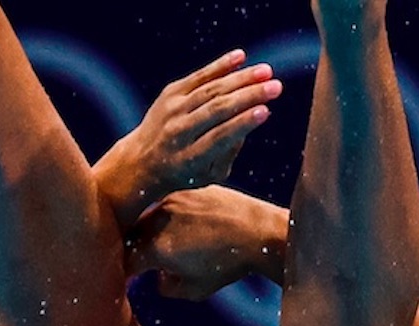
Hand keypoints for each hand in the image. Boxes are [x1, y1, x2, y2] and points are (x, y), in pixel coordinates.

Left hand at [97, 50, 282, 224]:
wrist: (141, 161)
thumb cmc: (186, 172)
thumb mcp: (210, 175)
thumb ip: (230, 152)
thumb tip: (251, 119)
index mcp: (190, 158)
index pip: (220, 136)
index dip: (243, 123)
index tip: (266, 110)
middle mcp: (179, 132)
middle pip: (217, 109)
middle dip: (249, 96)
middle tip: (276, 87)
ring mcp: (172, 110)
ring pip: (210, 89)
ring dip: (240, 78)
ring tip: (266, 71)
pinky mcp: (170, 93)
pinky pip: (198, 76)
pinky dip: (220, 65)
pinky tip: (241, 57)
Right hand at [125, 186, 287, 300]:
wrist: (259, 233)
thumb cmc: (228, 266)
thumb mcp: (194, 289)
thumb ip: (166, 287)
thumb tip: (158, 277)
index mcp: (156, 248)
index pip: (125, 261)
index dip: (124, 272)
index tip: (130, 278)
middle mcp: (158, 220)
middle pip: (131, 235)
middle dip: (132, 249)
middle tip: (140, 261)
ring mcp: (171, 200)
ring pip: (148, 216)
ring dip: (149, 230)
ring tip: (164, 242)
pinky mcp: (186, 189)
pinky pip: (168, 203)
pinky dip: (169, 215)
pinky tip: (185, 225)